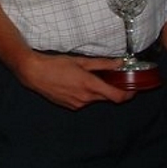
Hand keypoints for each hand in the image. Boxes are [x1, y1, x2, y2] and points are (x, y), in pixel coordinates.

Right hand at [15, 52, 135, 109]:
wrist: (34, 73)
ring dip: (95, 91)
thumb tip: (119, 63)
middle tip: (109, 77)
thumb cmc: (55, 64)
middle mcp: (85, 99)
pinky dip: (84, 94)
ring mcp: (77, 104)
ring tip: (85, 77)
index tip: (132, 88)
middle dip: (110, 89)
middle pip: (107, 98)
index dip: (128, 94)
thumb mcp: (80, 61)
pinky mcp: (70, 106)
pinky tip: (74, 83)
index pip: (117, 97)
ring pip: (94, 99)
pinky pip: (83, 101)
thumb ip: (102, 64)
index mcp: (90, 86)